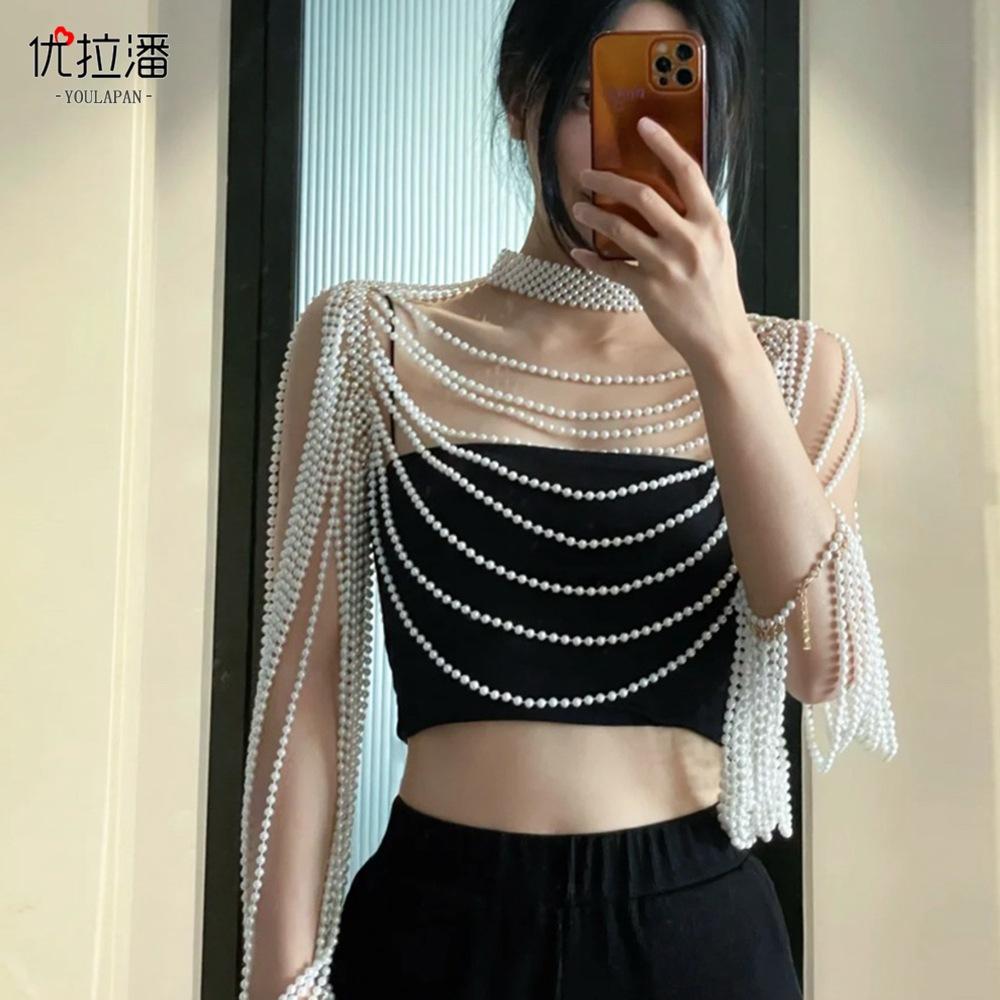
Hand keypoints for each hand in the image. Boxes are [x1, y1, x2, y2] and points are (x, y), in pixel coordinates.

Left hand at [568, 115, 756, 370]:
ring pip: (620, 228)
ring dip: (593, 215)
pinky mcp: (649, 289)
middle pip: (642, 195)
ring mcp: (668, 265)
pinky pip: (612, 268)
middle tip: (587, 176)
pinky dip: (592, 260)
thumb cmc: (718, 292)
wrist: (720, 337)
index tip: (643, 125)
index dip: (664, 144)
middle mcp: (689, 239)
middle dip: (608, 180)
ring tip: (579, 207)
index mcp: (711, 223)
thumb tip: (672, 196)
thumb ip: (697, 222)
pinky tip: (579, 252)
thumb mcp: (719, 248)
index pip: (687, 172)